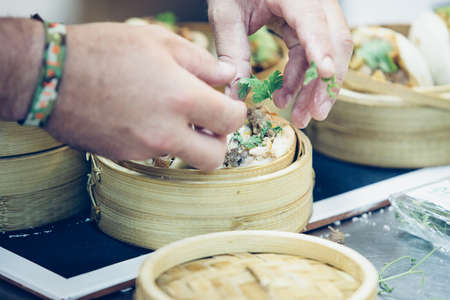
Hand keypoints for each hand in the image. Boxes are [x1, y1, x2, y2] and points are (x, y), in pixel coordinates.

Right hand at [45, 23, 246, 169]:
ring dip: (189, 142)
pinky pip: (156, 156)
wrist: (50, 75)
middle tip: (208, 122)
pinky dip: (160, 141)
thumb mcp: (158, 42)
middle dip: (218, 141)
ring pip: (184, 158)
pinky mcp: (125, 155)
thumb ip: (201, 62)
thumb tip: (228, 75)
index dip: (236, 112)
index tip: (230, 105)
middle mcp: (166, 131)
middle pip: (214, 157)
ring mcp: (144, 148)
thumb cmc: (103, 51)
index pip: (231, 120)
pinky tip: (145, 117)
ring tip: (173, 115)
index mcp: (181, 97)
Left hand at [208, 0, 352, 127]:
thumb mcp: (226, 14)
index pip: (313, 20)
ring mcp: (316, 12)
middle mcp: (313, 0)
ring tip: (299, 115)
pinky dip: (302, 77)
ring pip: (329, 52)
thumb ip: (232, 52)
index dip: (321, 48)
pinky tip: (286, 96)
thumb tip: (235, 95)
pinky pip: (313, 54)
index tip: (324, 74)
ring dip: (314, 87)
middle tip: (315, 114)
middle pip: (335, 40)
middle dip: (326, 81)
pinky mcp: (310, 24)